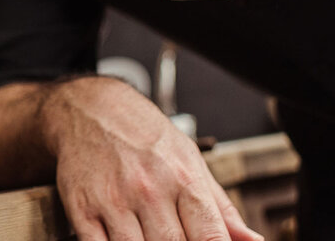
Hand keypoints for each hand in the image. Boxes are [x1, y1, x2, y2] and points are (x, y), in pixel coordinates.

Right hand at [44, 77, 263, 240]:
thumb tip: (252, 240)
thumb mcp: (190, 159)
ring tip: (152, 237)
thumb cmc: (143, 134)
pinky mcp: (82, 209)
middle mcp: (149, 191)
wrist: (90, 107)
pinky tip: (125, 238)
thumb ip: (221, 207)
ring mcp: (114, 201)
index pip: (211, 238)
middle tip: (177, 240)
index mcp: (183, 179)